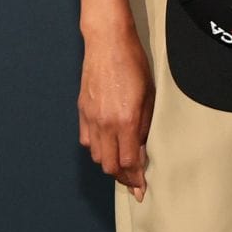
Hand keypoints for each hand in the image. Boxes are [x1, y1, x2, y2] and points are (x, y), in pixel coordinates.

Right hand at [78, 20, 153, 200]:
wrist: (108, 42)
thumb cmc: (134, 64)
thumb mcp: (149, 96)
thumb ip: (145, 126)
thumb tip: (142, 150)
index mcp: (126, 120)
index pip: (129, 162)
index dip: (135, 179)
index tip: (141, 189)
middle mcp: (106, 123)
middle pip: (110, 166)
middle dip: (123, 177)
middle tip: (133, 180)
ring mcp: (91, 117)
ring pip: (97, 156)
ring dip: (110, 163)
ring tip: (122, 162)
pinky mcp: (82, 111)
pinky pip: (86, 140)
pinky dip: (97, 147)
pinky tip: (107, 144)